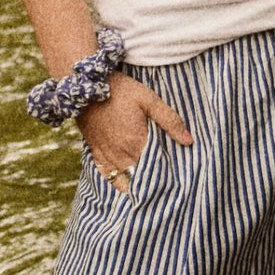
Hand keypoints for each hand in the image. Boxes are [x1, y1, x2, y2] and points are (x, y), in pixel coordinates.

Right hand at [78, 72, 192, 193]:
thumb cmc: (120, 91)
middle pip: (141, 176)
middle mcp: (121, 154)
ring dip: (137, 183)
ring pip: (125, 179)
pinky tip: (126, 187)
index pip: (156, 168)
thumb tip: (189, 141)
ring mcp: (107, 154)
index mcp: (137, 143)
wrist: (85, 86)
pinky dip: (118, 183)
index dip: (166, 174)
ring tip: (150, 187)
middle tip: (167, 184)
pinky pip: (107, 175)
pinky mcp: (95, 151)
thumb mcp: (148, 100)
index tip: (176, 177)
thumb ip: (169, 120)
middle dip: (153, 180)